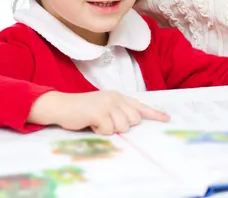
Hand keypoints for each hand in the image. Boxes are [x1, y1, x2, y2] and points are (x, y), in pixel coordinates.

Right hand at [29, 90, 169, 133]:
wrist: (61, 106)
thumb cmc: (82, 110)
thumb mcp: (103, 106)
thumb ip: (118, 111)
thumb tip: (133, 122)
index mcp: (118, 96)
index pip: (140, 106)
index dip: (154, 114)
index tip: (166, 119)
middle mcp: (116, 97)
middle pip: (134, 120)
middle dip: (122, 125)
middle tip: (106, 122)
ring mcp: (108, 103)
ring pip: (123, 126)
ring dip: (110, 129)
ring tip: (98, 122)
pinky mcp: (100, 112)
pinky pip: (110, 130)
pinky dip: (101, 131)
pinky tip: (92, 123)